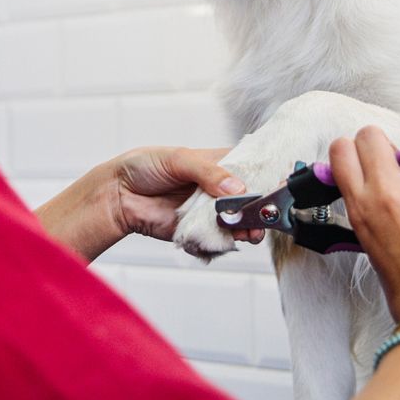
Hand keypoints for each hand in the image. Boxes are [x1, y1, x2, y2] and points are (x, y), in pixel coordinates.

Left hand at [109, 146, 265, 244]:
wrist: (119, 195)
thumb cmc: (144, 167)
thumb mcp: (177, 159)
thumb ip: (208, 172)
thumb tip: (234, 187)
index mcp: (217, 162)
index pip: (250, 166)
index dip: (266, 174)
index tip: (280, 182)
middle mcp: (218, 187)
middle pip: (251, 198)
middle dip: (261, 206)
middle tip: (265, 212)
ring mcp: (210, 210)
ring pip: (241, 221)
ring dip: (249, 226)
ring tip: (249, 228)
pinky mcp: (201, 231)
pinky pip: (221, 238)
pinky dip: (229, 240)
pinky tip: (231, 237)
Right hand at [329, 125, 399, 339]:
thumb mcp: (366, 241)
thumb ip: (363, 207)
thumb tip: (363, 181)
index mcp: (361, 205)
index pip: (341, 149)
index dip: (352, 148)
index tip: (364, 158)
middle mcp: (388, 193)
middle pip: (372, 134)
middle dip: (383, 142)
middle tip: (396, 160)